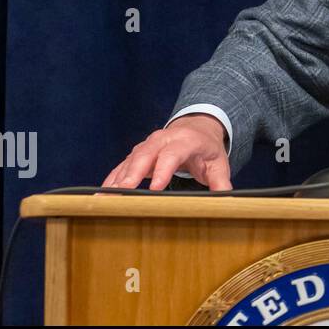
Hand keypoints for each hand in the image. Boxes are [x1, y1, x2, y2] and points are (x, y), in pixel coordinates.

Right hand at [101, 115, 231, 190]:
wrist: (197, 128)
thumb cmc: (207, 149)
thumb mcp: (219, 163)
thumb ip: (221, 182)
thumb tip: (226, 200)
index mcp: (186, 141)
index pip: (173, 154)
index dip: (164, 170)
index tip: (156, 188)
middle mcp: (163, 140)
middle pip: (145, 155)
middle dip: (132, 173)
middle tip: (121, 192)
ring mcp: (148, 145)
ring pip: (130, 160)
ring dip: (116, 179)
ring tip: (104, 198)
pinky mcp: (137, 154)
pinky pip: (122, 165)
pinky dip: (111, 179)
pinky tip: (102, 194)